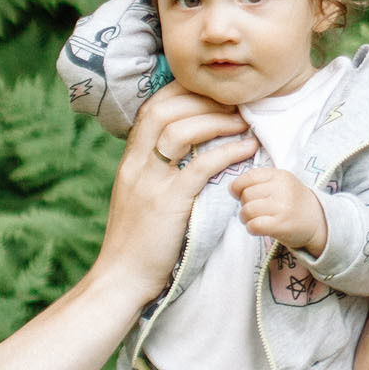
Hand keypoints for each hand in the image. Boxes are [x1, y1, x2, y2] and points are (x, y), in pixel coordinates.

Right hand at [94, 90, 256, 298]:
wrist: (121, 277)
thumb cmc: (135, 242)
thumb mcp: (136, 197)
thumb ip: (152, 172)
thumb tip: (178, 154)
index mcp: (129, 161)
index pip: (151, 108)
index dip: (182, 92)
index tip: (211, 91)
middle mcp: (136, 165)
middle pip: (165, 110)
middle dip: (203, 100)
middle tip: (235, 103)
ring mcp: (150, 182)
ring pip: (180, 130)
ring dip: (217, 120)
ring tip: (244, 122)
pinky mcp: (168, 203)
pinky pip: (200, 166)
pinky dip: (227, 152)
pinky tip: (247, 149)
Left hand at [229, 168, 328, 257]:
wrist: (319, 221)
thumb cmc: (293, 202)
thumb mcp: (281, 183)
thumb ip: (259, 181)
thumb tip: (231, 188)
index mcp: (280, 175)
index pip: (248, 177)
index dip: (238, 187)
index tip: (240, 194)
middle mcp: (282, 189)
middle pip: (246, 195)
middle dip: (244, 204)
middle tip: (254, 210)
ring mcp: (283, 207)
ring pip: (247, 210)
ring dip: (246, 218)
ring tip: (254, 220)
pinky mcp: (282, 225)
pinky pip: (254, 225)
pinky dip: (251, 228)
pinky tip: (257, 228)